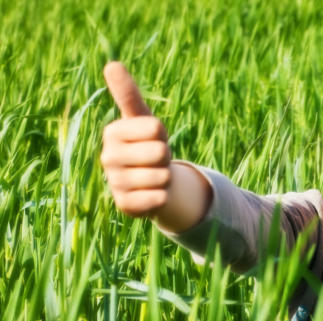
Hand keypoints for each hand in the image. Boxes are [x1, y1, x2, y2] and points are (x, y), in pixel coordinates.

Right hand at [101, 62, 171, 216]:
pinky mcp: (124, 206)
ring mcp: (114, 183)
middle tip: (156, 159)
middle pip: (160, 152)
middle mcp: (108, 157)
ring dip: (166, 177)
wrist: (152, 182)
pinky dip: (163, 196)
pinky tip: (153, 194)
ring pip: (161, 177)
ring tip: (154, 175)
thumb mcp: (142, 119)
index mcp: (112, 132)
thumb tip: (111, 64)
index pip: (156, 128)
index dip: (163, 135)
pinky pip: (157, 199)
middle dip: (166, 157)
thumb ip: (128, 94)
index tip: (154, 138)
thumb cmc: (148, 144)